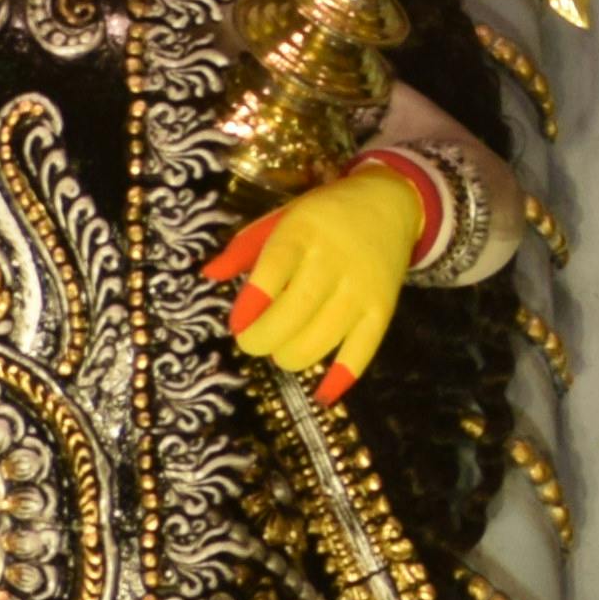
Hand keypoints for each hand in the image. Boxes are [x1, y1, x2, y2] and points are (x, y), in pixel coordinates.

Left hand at [207, 162, 429, 398]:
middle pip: (293, 314)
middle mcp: (334, 261)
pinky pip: (362, 352)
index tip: (236, 323)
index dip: (250, 304)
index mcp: (303, 232)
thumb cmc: (323, 216)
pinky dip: (340, 378)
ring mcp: (361, 289)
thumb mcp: (283, 219)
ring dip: (290, 356)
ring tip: (281, 348)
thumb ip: (245, 248)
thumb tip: (209, 276)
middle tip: (250, 340)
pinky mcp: (383, 310)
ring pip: (320, 341)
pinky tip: (321, 393)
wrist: (389, 205)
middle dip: (261, 339)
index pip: (272, 272)